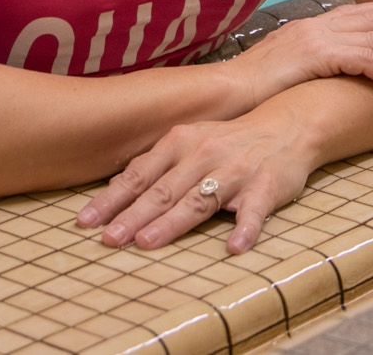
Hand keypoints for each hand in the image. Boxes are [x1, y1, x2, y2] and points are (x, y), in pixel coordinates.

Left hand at [76, 108, 311, 252]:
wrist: (287, 125)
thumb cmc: (231, 139)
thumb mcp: (191, 141)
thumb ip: (158, 164)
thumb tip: (116, 189)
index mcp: (181, 142)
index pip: (140, 174)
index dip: (112, 198)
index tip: (86, 221)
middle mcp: (204, 154)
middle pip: (163, 190)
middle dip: (132, 216)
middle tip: (109, 239)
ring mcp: (235, 171)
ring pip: (199, 200)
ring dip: (172, 222)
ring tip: (148, 242)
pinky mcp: (266, 187)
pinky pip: (254, 211)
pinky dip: (245, 229)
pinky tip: (234, 247)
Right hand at [231, 0, 372, 105]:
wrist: (225, 91)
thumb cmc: (247, 88)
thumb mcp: (278, 68)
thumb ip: (300, 64)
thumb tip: (312, 72)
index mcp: (307, 28)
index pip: (352, 13)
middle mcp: (316, 27)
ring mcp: (318, 39)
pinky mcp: (320, 56)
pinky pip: (366, 62)